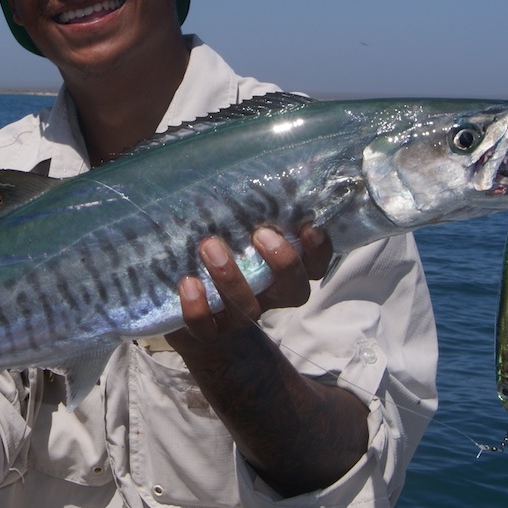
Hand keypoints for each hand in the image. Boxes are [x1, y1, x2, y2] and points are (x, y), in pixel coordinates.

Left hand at [169, 225, 331, 351]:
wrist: (196, 327)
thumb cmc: (217, 264)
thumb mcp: (234, 239)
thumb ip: (243, 218)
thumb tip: (239, 174)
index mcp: (280, 275)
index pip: (314, 266)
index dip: (318, 251)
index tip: (309, 227)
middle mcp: (266, 298)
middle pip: (294, 291)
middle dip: (283, 262)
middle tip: (261, 234)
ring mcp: (237, 319)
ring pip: (248, 308)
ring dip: (231, 277)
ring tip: (210, 245)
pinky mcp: (206, 333)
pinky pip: (206, 329)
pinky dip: (197, 308)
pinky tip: (188, 283)